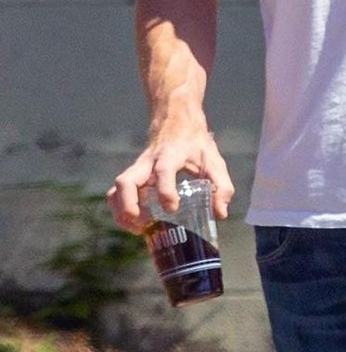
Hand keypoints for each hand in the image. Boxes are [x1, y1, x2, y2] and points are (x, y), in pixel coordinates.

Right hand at [107, 130, 233, 233]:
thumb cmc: (196, 146)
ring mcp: (136, 169)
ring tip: (138, 228)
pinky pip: (116, 193)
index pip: (163, 171)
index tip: (172, 208)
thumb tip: (220, 213)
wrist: (176, 123)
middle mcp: (148, 162)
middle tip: (144, 224)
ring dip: (121, 212)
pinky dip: (119, 210)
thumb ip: (222, 188)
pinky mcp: (132, 176)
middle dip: (129, 206)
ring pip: (117, 189)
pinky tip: (134, 223)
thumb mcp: (215, 163)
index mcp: (170, 155)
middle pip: (126, 181)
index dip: (165, 190)